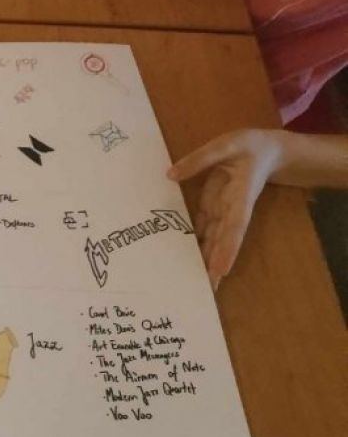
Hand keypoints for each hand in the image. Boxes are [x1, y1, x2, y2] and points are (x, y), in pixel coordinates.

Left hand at [167, 130, 287, 290]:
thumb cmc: (249, 146)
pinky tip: (184, 262)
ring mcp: (222, 212)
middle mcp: (232, 210)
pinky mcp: (212, 209)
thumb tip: (170, 175)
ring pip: (213, 240)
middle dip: (215, 266)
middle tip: (205, 291)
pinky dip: (194, 246)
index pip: (235, 226)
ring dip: (204, 262)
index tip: (222, 270)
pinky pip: (203, 231)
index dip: (228, 248)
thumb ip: (200, 159)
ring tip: (195, 287)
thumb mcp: (226, 145)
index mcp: (241, 196)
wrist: (266, 150)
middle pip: (223, 242)